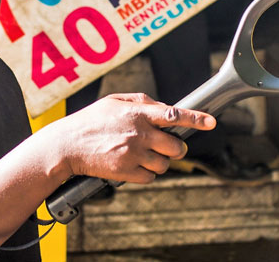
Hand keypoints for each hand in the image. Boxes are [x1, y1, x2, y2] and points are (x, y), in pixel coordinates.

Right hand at [50, 93, 216, 183]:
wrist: (66, 146)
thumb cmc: (90, 121)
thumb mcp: (114, 101)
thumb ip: (142, 101)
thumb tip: (165, 107)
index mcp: (137, 114)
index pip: (174, 115)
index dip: (196, 119)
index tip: (211, 121)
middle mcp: (138, 134)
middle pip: (176, 145)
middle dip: (177, 146)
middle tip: (168, 144)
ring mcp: (133, 155)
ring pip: (165, 164)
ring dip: (161, 160)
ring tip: (144, 153)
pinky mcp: (126, 173)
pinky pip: (151, 177)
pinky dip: (147, 172)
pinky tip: (133, 164)